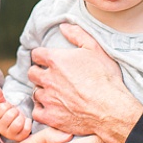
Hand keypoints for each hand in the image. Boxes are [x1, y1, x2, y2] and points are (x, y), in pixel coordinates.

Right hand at [0, 85, 30, 141]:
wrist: (13, 124)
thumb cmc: (6, 112)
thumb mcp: (1, 104)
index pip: (2, 107)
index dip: (8, 105)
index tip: (8, 107)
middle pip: (11, 115)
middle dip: (16, 111)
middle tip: (15, 112)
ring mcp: (9, 135)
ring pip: (18, 124)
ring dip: (21, 117)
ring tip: (20, 117)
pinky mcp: (19, 138)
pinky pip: (26, 129)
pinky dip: (28, 123)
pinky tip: (25, 121)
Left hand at [28, 23, 142, 142]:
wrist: (111, 109)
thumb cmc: (105, 78)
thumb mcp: (95, 49)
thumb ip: (77, 35)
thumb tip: (63, 26)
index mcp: (56, 60)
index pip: (36, 54)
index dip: (42, 56)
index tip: (47, 60)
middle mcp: (48, 78)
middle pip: (32, 73)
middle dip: (39, 73)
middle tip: (50, 77)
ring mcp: (48, 98)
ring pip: (35, 92)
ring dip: (42, 92)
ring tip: (54, 94)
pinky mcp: (50, 116)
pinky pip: (37, 112)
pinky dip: (43, 110)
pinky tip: (53, 109)